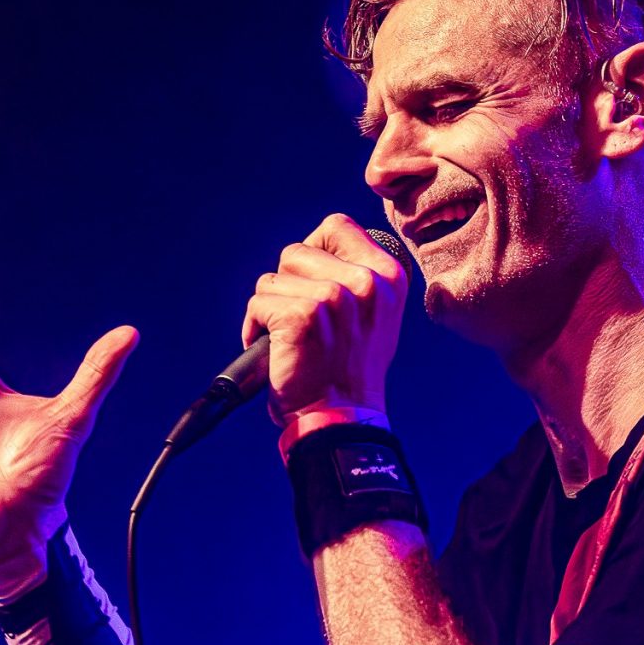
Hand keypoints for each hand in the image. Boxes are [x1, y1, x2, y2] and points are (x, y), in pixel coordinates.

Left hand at [240, 214, 407, 420]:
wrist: (341, 419)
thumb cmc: (350, 372)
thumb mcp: (376, 315)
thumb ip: (359, 277)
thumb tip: (321, 251)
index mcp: (388, 275)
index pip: (337, 225)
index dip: (314, 249)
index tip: (312, 281)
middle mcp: (365, 282)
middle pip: (296, 251)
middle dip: (288, 285)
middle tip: (303, 321)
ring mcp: (333, 298)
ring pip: (273, 279)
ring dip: (271, 308)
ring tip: (291, 338)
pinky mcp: (301, 316)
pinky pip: (258, 302)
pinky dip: (254, 327)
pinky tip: (275, 350)